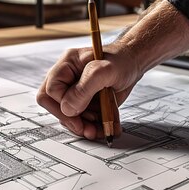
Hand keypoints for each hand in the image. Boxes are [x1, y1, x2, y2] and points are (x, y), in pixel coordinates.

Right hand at [37, 0, 188, 139]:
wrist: (139, 60)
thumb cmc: (123, 58)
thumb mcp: (105, 71)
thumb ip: (85, 87)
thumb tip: (69, 107)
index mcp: (66, 66)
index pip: (49, 91)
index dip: (62, 107)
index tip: (79, 116)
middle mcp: (69, 76)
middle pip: (56, 105)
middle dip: (71, 120)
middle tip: (89, 130)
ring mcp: (78, 88)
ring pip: (69, 114)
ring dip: (84, 126)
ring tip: (100, 130)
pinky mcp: (89, 98)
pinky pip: (83, 117)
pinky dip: (93, 125)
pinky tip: (105, 126)